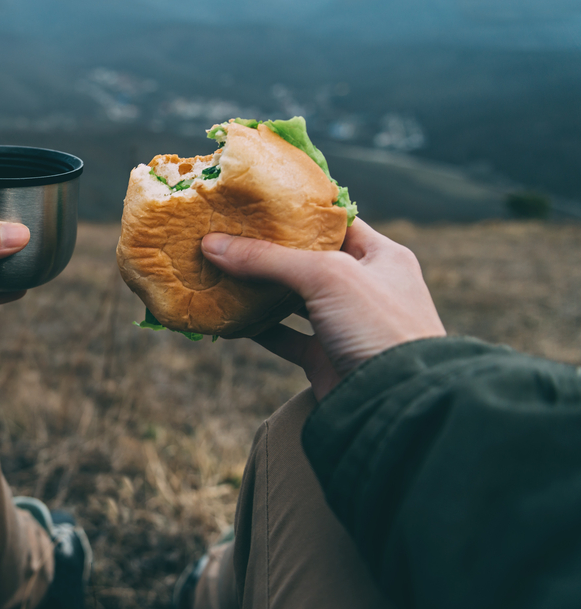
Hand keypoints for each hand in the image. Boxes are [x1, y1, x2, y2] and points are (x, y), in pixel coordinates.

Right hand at [201, 219, 445, 399]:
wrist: (396, 404)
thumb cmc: (377, 326)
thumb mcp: (326, 277)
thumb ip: (268, 259)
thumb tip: (212, 244)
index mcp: (382, 256)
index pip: (336, 222)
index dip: (298, 212)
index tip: (258, 204)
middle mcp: (365, 287)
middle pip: (309, 260)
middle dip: (270, 250)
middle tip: (229, 234)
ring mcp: (345, 324)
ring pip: (294, 299)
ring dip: (260, 288)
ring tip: (222, 270)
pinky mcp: (326, 357)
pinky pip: (286, 336)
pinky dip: (259, 328)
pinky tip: (230, 317)